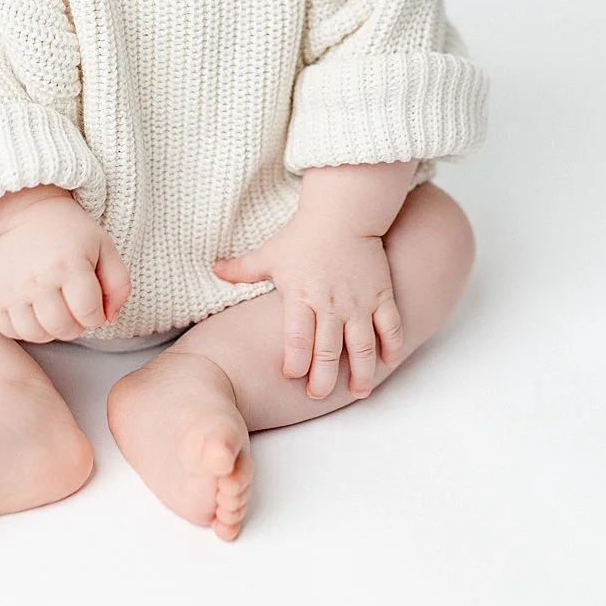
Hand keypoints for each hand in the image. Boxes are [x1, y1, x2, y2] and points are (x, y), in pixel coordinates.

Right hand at [0, 191, 131, 341]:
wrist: (25, 214)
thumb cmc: (70, 233)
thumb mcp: (104, 247)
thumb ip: (118, 284)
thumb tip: (109, 318)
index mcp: (70, 264)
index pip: (90, 314)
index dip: (96, 315)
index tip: (92, 304)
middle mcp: (39, 278)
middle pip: (64, 328)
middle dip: (76, 325)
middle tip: (74, 308)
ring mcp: (12, 288)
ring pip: (37, 335)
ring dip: (50, 330)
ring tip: (55, 310)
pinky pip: (11, 331)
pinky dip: (25, 328)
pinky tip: (34, 310)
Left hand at [212, 211, 403, 398]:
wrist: (343, 211)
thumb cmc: (303, 234)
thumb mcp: (269, 253)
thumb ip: (242, 268)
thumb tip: (213, 269)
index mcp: (301, 297)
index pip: (297, 339)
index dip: (295, 363)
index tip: (292, 376)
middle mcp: (330, 304)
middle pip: (328, 351)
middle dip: (324, 380)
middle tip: (318, 394)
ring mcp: (359, 302)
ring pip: (363, 346)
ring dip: (362, 373)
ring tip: (359, 391)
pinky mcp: (381, 295)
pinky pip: (390, 327)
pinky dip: (391, 347)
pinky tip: (388, 362)